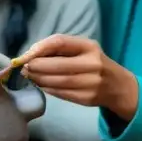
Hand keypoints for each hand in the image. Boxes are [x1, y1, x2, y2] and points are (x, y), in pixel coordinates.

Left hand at [13, 34, 138, 119]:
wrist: (117, 85)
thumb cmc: (92, 63)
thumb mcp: (81, 49)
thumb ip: (58, 49)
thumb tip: (29, 55)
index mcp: (89, 46)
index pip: (60, 42)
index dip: (39, 48)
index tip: (25, 55)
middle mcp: (93, 63)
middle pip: (57, 65)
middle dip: (36, 67)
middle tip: (24, 68)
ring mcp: (92, 82)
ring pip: (58, 82)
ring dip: (39, 79)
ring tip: (30, 76)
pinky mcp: (88, 98)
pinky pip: (62, 93)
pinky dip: (47, 89)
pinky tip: (41, 85)